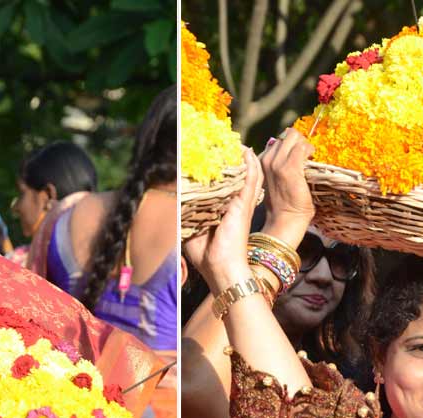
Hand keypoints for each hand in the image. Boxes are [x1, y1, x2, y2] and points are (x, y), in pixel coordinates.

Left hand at [183, 148, 263, 294]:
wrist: (221, 270)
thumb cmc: (206, 255)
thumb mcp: (190, 230)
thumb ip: (184, 215)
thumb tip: (171, 200)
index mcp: (223, 210)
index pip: (223, 184)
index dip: (220, 170)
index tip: (212, 155)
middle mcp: (235, 204)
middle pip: (237, 176)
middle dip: (233, 159)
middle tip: (227, 143)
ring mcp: (242, 203)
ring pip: (247, 174)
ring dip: (244, 158)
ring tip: (238, 143)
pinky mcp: (244, 205)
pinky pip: (251, 179)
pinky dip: (250, 165)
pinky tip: (247, 152)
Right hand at [259, 128, 314, 244]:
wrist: (285, 220)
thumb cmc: (284, 204)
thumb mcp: (275, 181)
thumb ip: (278, 165)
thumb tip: (293, 150)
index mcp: (261, 162)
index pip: (278, 140)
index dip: (291, 144)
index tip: (299, 154)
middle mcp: (267, 160)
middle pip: (286, 136)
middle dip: (299, 141)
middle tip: (306, 154)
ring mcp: (277, 163)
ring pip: (294, 137)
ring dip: (305, 144)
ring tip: (309, 156)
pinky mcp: (290, 168)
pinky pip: (301, 148)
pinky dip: (309, 150)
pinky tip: (311, 159)